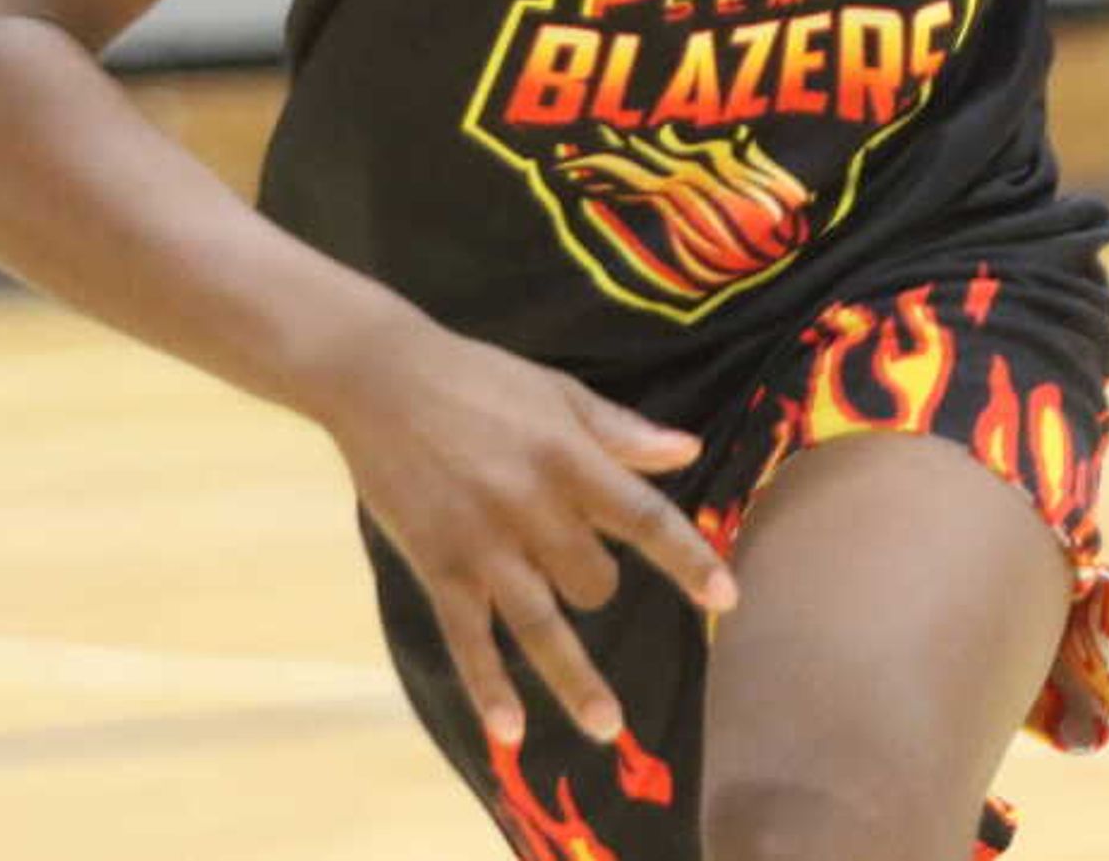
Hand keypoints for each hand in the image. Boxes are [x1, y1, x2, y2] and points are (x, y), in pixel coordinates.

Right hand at [317, 317, 737, 747]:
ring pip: (541, 624)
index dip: (688, 559)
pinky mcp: (437, 566)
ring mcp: (482, 543)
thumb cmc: (478, 379)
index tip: (728, 598)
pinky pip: (467, 637)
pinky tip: (509, 731)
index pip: (643, 517)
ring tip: (606, 728)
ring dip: (575, 680)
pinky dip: (487, 686)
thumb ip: (621, 431)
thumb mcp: (557, 392)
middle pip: (593, 579)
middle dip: (600, 588)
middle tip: (581, 571)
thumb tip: (687, 451)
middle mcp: (531, 506)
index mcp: (568, 457)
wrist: (380, 378)